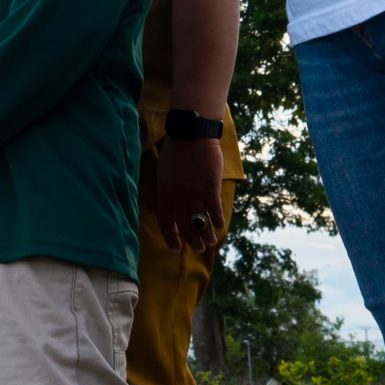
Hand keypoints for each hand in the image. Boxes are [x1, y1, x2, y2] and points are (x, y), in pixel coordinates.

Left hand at [154, 136, 225, 251]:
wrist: (192, 136)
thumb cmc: (176, 151)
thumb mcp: (164, 173)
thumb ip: (168, 191)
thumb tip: (172, 207)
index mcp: (165, 193)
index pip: (165, 222)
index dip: (170, 237)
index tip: (175, 249)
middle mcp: (178, 197)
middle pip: (185, 226)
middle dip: (191, 240)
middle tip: (197, 249)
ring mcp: (194, 194)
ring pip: (200, 222)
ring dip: (206, 235)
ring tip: (210, 242)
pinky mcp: (210, 188)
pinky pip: (214, 210)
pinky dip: (217, 220)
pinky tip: (220, 226)